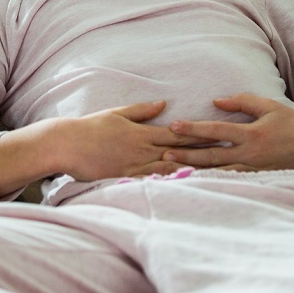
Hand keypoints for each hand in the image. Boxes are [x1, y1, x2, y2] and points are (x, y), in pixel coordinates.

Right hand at [54, 101, 213, 181]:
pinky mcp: (125, 178)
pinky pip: (151, 183)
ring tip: (214, 173)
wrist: (66, 144)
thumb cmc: (90, 128)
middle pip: (179, 152)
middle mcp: (142, 149)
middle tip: (227, 154)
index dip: (200, 134)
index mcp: (142, 133)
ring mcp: (134, 166)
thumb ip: (142, 111)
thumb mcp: (117, 114)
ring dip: (191, 170)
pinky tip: (184, 188)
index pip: (178, 134)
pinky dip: (169, 185)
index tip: (220, 134)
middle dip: (204, 152)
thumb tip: (163, 104)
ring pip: (169, 168)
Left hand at [163, 93, 293, 174]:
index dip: (194, 128)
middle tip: (164, 154)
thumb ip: (242, 102)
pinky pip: (229, 181)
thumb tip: (216, 101)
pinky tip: (195, 182)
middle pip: (212, 155)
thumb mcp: (269, 106)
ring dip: (195, 171)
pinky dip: (211, 182)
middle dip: (187, 155)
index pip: (217, 131)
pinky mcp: (255, 179)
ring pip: (218, 172)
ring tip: (173, 171)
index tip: (174, 126)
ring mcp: (252, 169)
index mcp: (251, 133)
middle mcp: (249, 154)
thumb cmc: (290, 123)